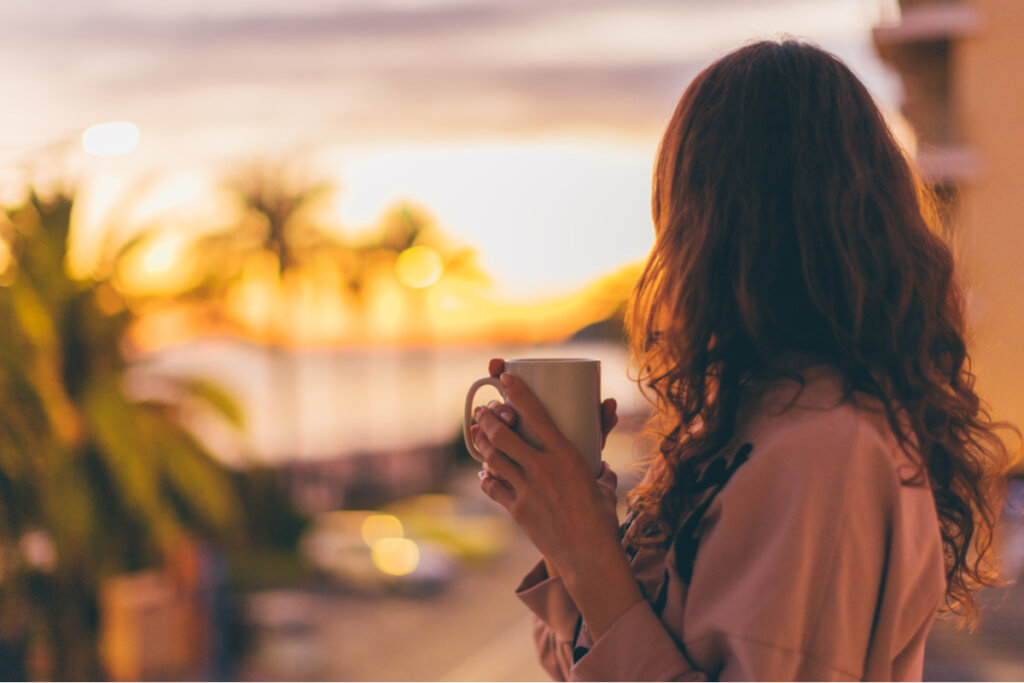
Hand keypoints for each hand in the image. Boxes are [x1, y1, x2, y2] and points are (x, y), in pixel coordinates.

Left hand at [469, 360, 642, 637]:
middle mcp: (543, 468)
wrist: (588, 556)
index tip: (505, 377)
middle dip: (488, 419)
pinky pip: (493, 487)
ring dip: (482, 442)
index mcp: (567, 455)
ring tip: (477, 432)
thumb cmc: (601, 518)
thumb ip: (597, 461)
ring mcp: (527, 489)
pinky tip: (485, 472)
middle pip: (504, 435)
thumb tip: (599, 452)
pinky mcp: (517, 509)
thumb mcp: (603, 482)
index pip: (536, 414)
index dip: (517, 391)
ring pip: (494, 458)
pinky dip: (486, 477)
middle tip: (483, 410)